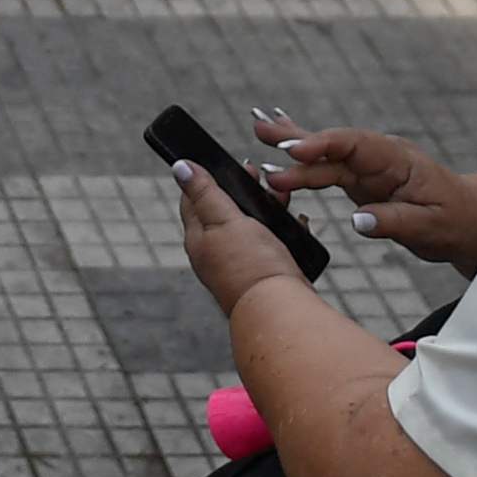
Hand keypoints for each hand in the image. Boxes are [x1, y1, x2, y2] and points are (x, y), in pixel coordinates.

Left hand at [172, 163, 305, 319]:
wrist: (282, 311)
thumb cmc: (252, 265)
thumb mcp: (225, 219)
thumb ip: (204, 193)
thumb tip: (179, 167)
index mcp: (199, 239)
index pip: (193, 199)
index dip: (209, 176)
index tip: (232, 165)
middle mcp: (215, 254)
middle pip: (225, 211)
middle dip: (245, 191)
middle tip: (262, 178)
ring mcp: (239, 266)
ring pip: (252, 227)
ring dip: (268, 209)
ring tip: (284, 199)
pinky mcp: (264, 276)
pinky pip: (272, 245)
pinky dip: (283, 232)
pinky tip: (297, 226)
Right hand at [253, 113, 476, 269]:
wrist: (468, 219)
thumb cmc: (455, 221)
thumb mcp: (430, 227)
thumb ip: (394, 222)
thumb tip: (358, 222)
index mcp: (397, 159)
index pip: (355, 146)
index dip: (323, 145)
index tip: (294, 150)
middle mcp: (378, 158)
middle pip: (333, 147)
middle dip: (298, 140)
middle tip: (261, 131)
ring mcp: (368, 168)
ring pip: (325, 155)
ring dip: (293, 145)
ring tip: (259, 127)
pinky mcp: (360, 181)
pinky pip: (327, 168)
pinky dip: (303, 158)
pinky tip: (281, 144)